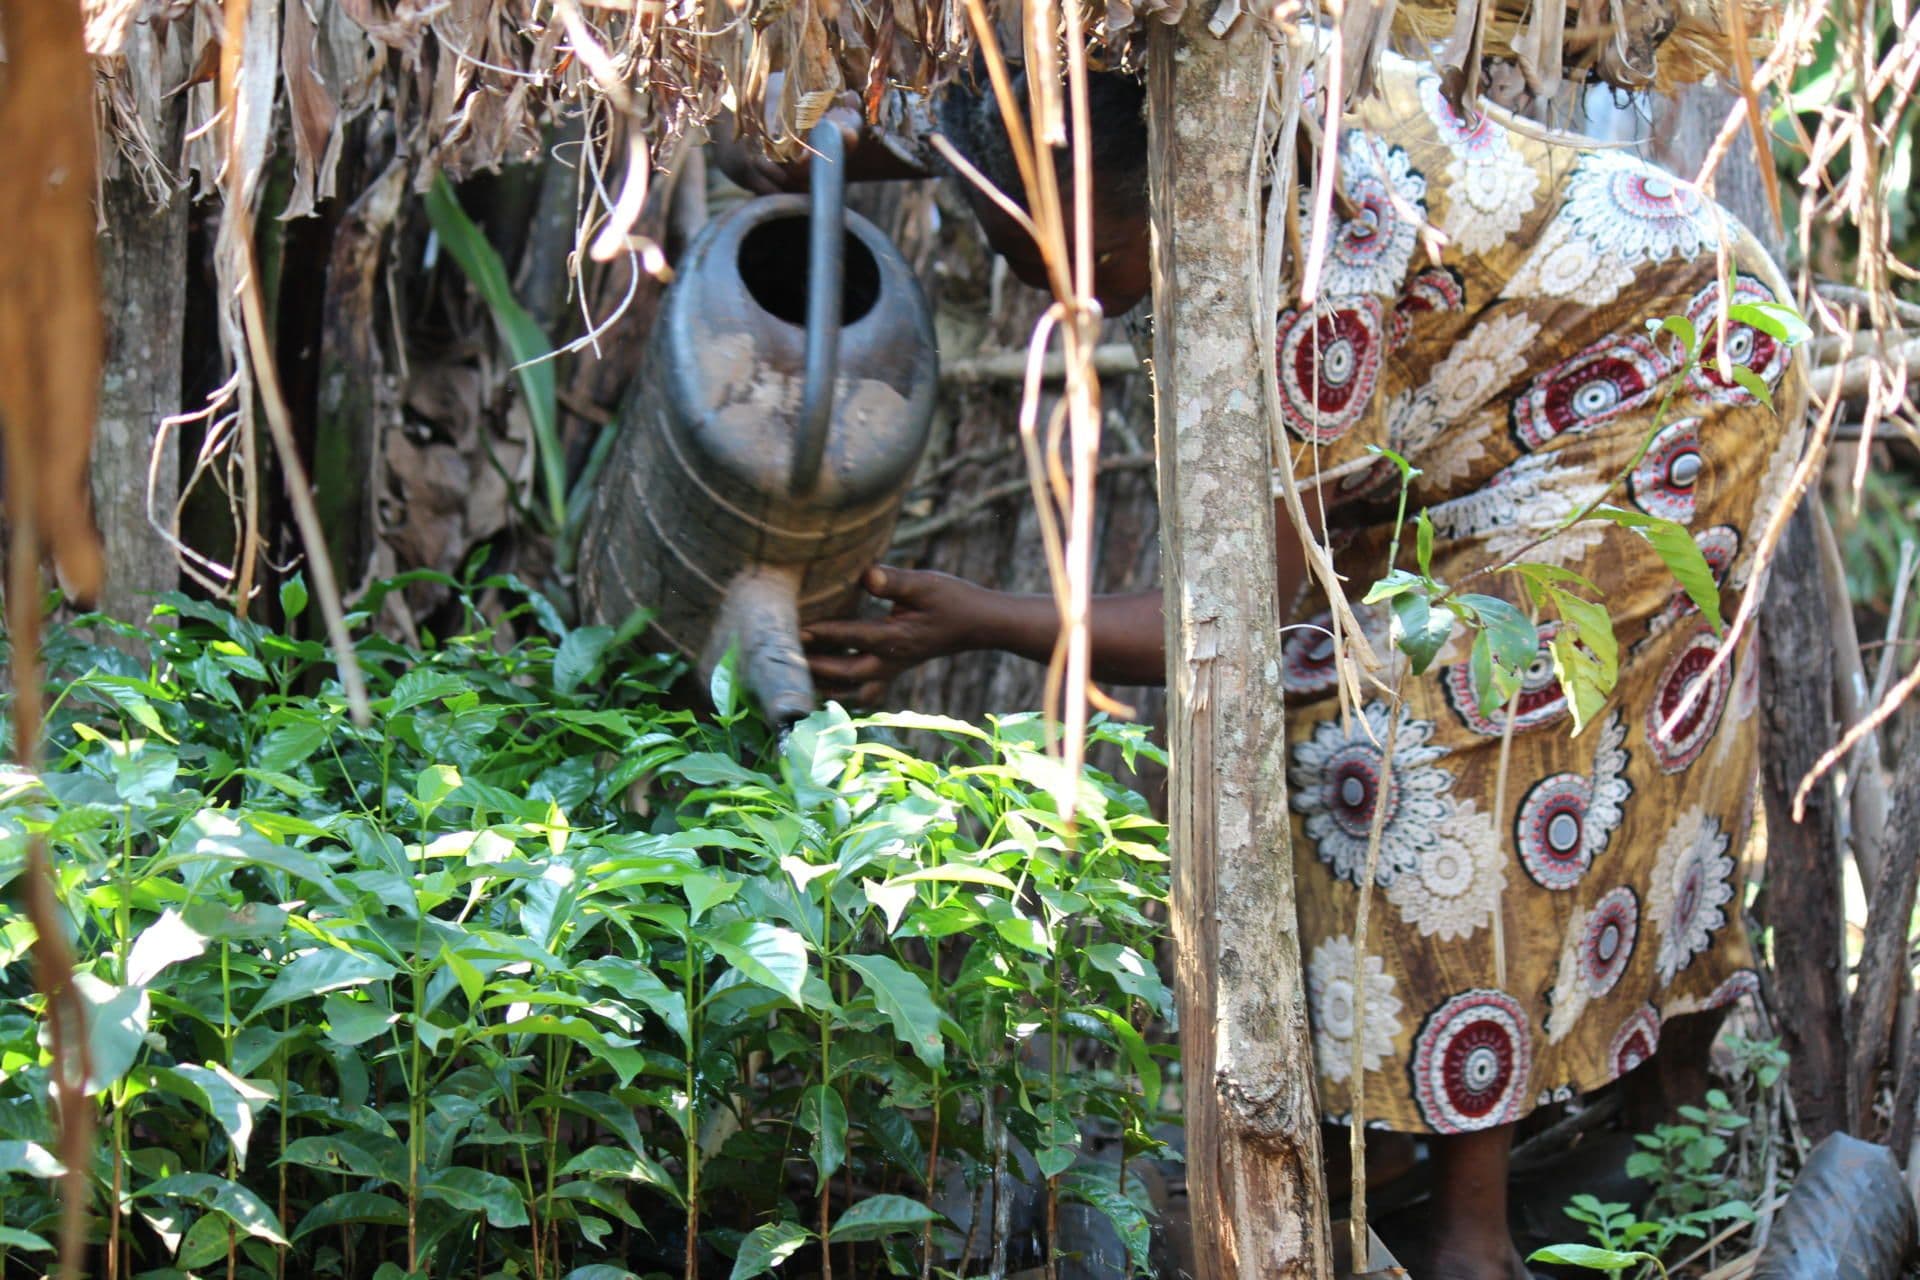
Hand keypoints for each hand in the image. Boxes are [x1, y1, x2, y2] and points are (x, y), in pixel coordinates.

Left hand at [803, 566, 992, 705]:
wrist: (979, 624)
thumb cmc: (953, 600)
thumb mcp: (926, 584)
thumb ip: (894, 581)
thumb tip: (865, 574)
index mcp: (897, 638)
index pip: (854, 636)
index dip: (825, 633)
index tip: (797, 629)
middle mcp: (892, 659)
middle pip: (847, 672)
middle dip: (816, 667)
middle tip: (785, 659)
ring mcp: (894, 668)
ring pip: (855, 689)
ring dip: (828, 687)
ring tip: (799, 682)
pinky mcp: (896, 668)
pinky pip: (865, 690)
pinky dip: (844, 692)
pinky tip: (825, 687)